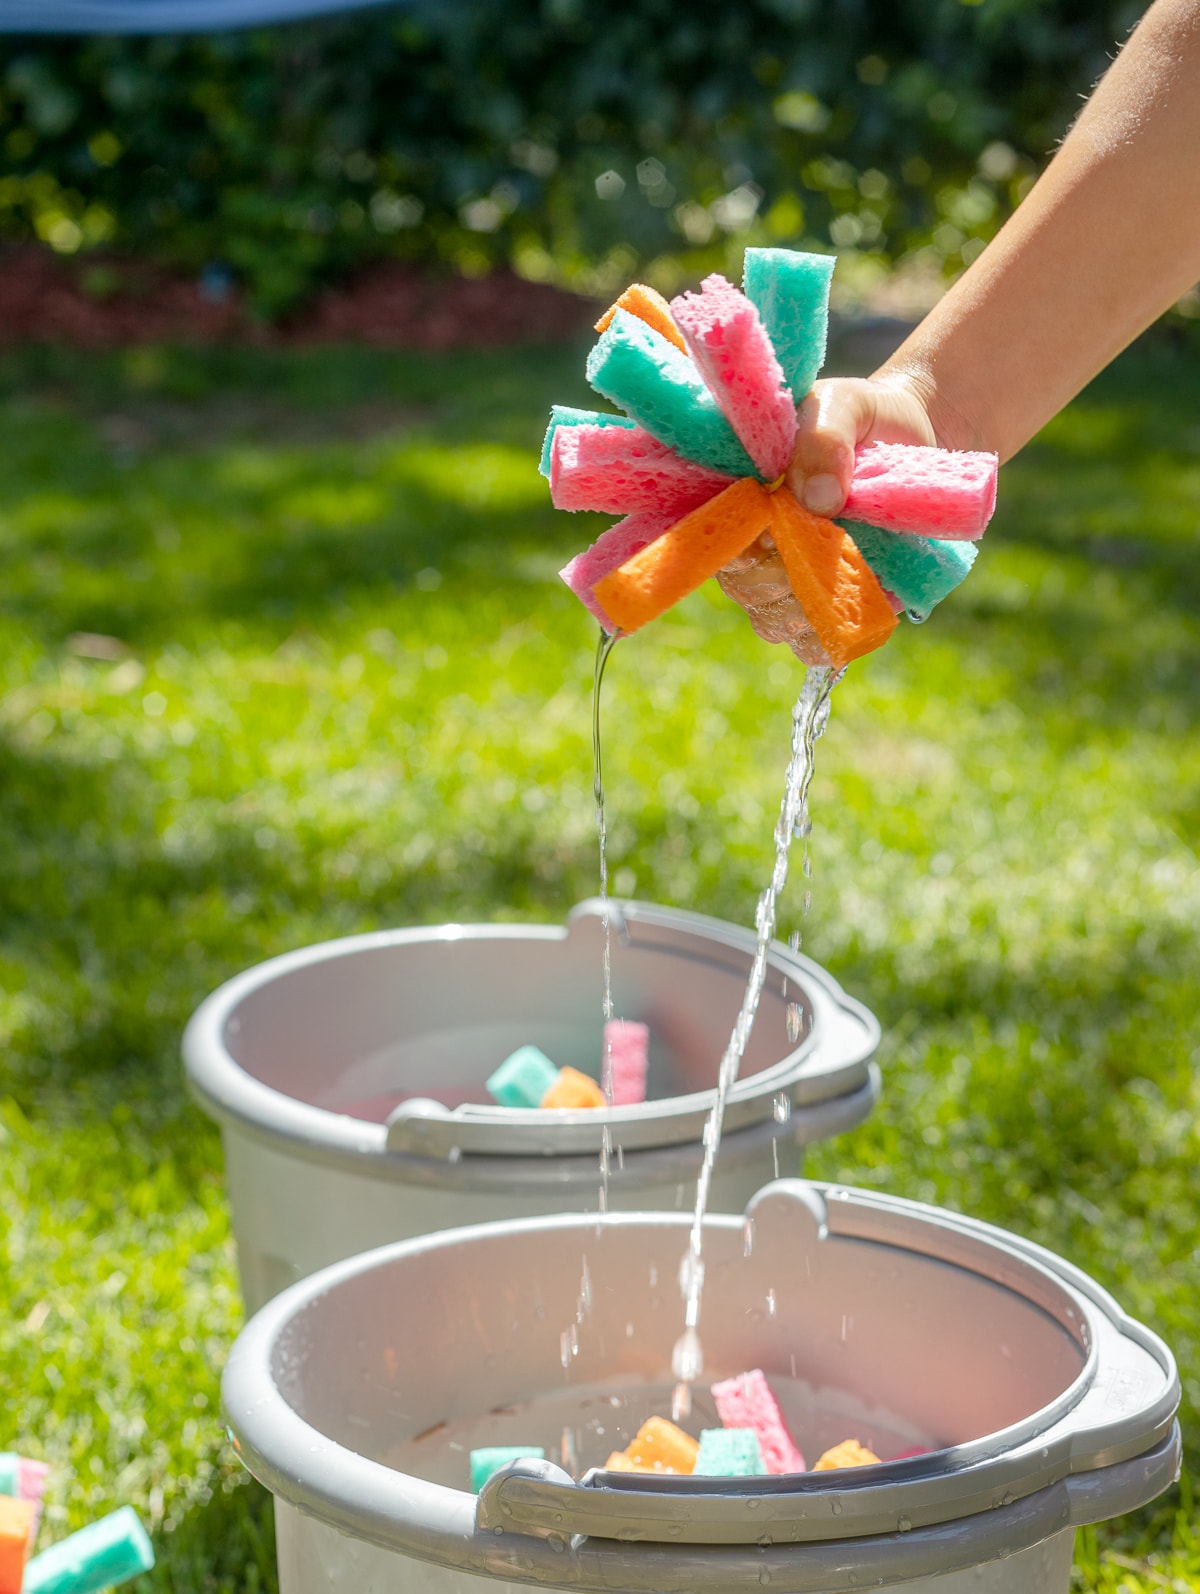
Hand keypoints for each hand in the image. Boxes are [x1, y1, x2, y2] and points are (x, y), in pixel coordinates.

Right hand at [718, 370, 940, 658]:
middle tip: (826, 542)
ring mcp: (796, 583)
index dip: (739, 546)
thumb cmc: (864, 418)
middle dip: (783, 574)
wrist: (920, 434)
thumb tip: (819, 501)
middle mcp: (759, 549)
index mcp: (742, 503)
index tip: (776, 529)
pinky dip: (830, 636)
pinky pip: (815, 644)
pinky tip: (853, 609)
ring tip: (847, 568)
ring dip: (809, 606)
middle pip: (745, 589)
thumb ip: (824, 438)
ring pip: (775, 621)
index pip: (713, 543)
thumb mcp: (843, 406)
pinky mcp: (836, 609)